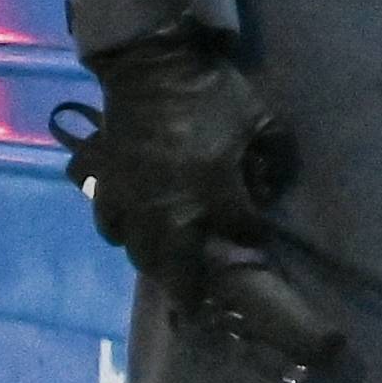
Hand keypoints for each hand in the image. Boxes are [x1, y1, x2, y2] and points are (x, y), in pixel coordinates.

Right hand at [55, 31, 346, 382]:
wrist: (151, 65)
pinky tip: (141, 237)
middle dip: (199, 301)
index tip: (264, 260)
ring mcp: (133, 206)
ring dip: (166, 274)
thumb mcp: (263, 125)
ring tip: (180, 285)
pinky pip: (115, 232)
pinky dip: (130, 240)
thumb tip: (270, 188)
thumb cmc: (213, 94)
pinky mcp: (106, 189)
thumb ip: (274, 162)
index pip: (240, 247)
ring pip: (146, 261)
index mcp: (211, 200)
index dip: (255, 254)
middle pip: (183, 279)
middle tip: (212, 317)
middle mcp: (169, 215)